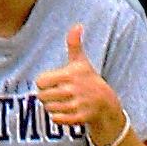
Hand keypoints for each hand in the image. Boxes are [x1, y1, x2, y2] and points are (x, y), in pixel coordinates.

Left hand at [32, 22, 122, 140]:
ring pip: (49, 109)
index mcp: (70, 74)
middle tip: (55, 94)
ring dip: (52, 107)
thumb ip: (74, 43)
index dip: (43, 82)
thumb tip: (77, 25)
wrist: (106, 102)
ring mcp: (76, 105)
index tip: (51, 82)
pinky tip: (64, 112)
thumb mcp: (81, 61)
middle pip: (42, 97)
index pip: (40, 82)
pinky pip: (57, 120)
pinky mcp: (79, 118)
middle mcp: (73, 90)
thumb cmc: (89, 79)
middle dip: (46, 96)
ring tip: (60, 102)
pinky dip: (57, 118)